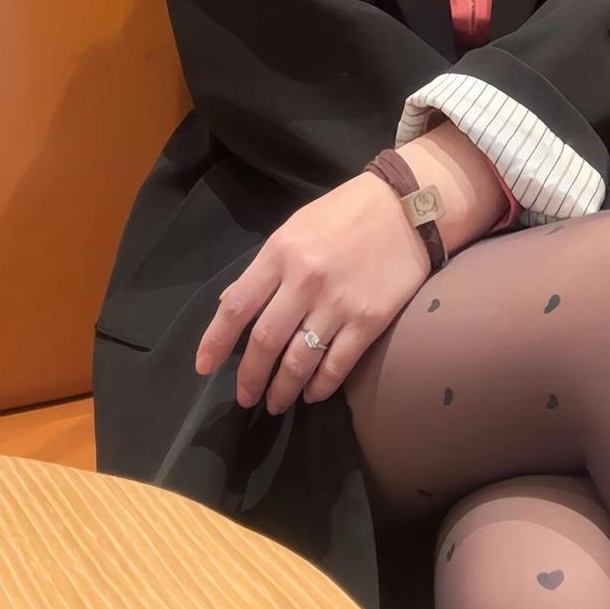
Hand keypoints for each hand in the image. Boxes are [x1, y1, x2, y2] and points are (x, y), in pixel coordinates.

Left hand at [194, 170, 430, 414]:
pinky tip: (312, 394)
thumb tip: (232, 304)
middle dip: (249, 377)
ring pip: (299, 361)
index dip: (215, 342)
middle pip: (265, 342)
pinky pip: (337, 365)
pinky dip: (320, 386)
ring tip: (275, 403)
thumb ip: (265, 267)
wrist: (406, 205)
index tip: (203, 367)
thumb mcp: (295, 228)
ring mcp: (338, 303)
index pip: (236, 306)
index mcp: (280, 252)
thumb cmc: (345, 213)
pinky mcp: (369, 319)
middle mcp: (304, 280)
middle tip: (245, 398)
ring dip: (282, 389)